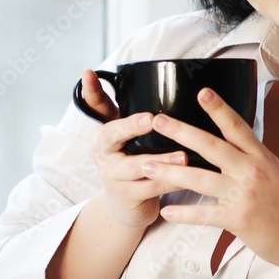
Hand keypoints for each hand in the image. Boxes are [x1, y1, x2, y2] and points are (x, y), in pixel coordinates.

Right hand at [81, 69, 186, 229]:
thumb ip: (139, 112)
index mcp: (104, 131)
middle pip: (111, 134)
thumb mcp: (133, 136)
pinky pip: (151, 188)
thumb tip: (155, 77)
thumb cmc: (135, 161)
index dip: (91, 89)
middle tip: (152, 119)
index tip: (89, 73)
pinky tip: (190, 178)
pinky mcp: (125, 196)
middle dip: (130, 126)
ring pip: (136, 166)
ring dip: (162, 161)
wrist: (126, 205)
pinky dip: (172, 183)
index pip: (94, 106)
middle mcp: (102, 151)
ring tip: (184, 157)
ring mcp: (110, 175)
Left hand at [140, 87, 278, 271]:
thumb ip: (253, 157)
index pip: (237, 127)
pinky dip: (184, 213)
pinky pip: (204, 214)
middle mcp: (252, 171)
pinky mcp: (239, 219)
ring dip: (170, 171)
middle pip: (211, 146)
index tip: (202, 91)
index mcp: (261, 157)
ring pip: (200, 178)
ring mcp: (245, 195)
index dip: (219, 108)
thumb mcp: (276, 172)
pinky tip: (166, 211)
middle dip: (181, 132)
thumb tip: (235, 140)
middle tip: (158, 121)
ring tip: (147, 166)